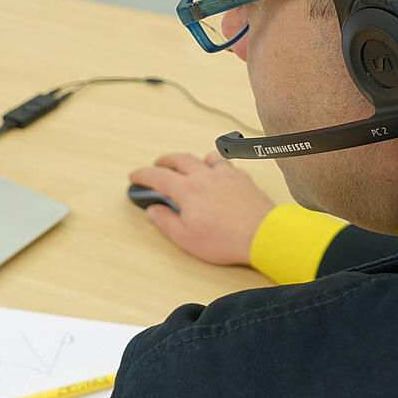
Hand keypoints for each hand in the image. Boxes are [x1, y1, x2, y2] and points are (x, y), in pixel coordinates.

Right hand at [129, 151, 274, 266]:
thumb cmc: (226, 240)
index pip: (157, 177)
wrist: (262, 235)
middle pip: (179, 159)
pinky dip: (215, 163)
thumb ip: (166, 222)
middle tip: (156, 166)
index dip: (143, 175)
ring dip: (191, 159)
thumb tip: (153, 211)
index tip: (135, 176)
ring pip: (204, 157)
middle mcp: (205, 176)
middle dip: (164, 161)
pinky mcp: (242, 178)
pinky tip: (217, 170)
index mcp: (187, 190)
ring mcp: (225, 174)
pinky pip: (225, 163)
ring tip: (187, 165)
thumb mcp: (186, 239)